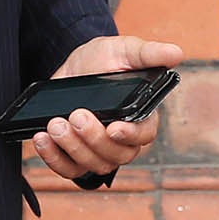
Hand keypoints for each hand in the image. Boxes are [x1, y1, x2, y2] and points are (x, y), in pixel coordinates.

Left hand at [34, 33, 184, 182]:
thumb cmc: (104, 59)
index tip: (113, 127)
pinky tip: (42, 139)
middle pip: (116, 156)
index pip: (144, 136)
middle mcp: (122, 140)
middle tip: (75, 115)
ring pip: (92, 165)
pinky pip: (67, 169)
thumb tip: (176, 54)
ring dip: (71, 147)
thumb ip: (148, 53)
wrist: (72, 67)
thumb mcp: (124, 50)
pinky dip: (53, 158)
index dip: (130, 136)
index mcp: (141, 117)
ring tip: (54, 123)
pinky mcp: (75, 156)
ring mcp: (98, 151)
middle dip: (93, 138)